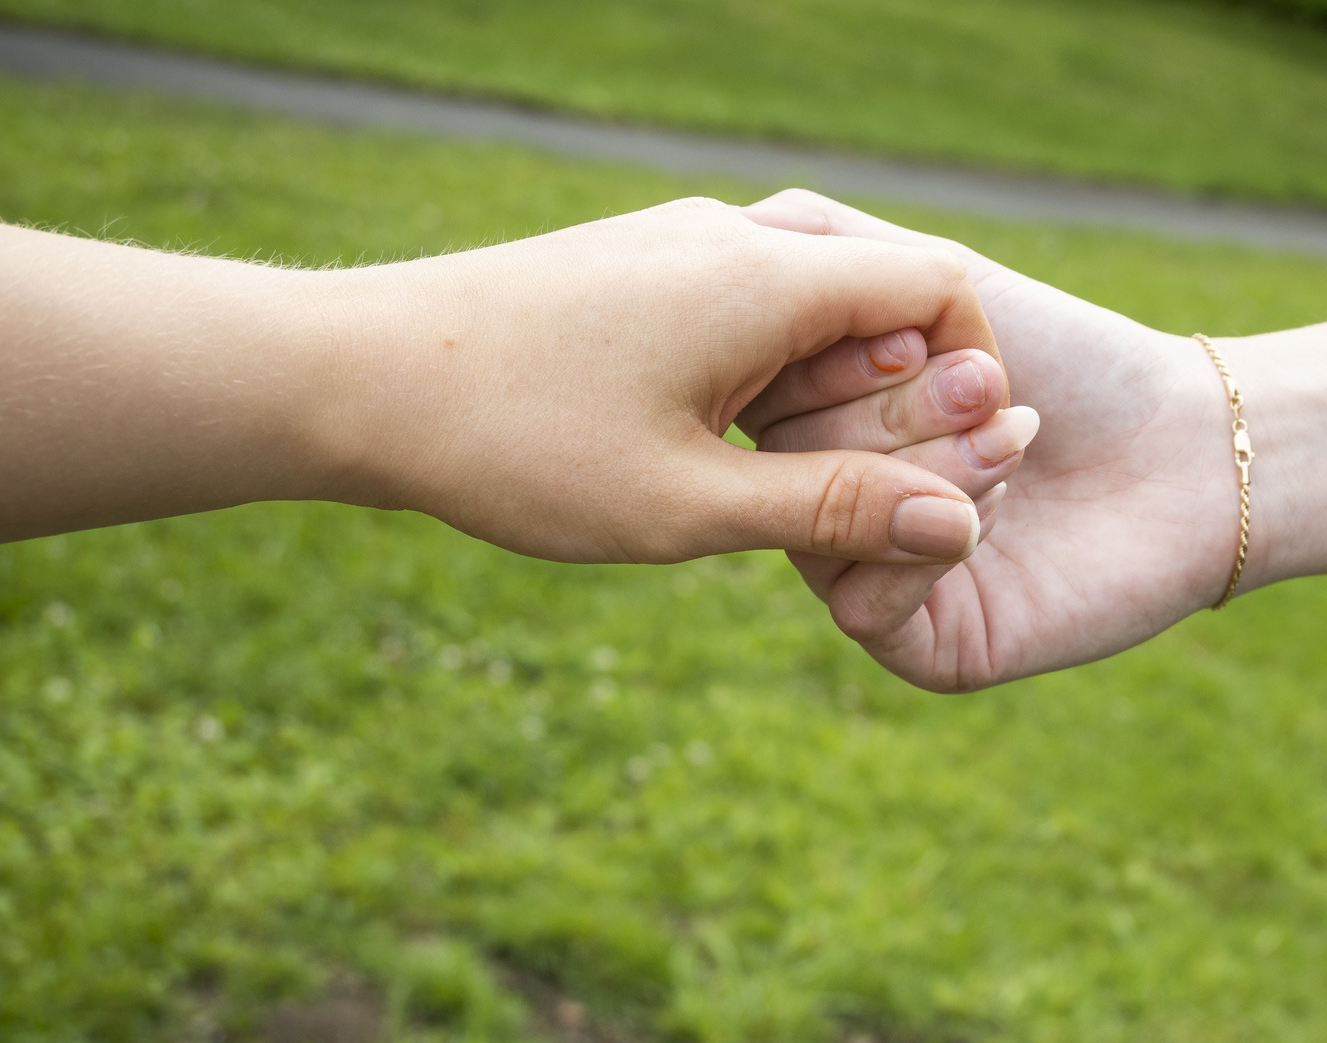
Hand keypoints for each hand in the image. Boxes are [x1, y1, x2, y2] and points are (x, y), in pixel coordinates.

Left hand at [308, 198, 1002, 563]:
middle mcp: (732, 233)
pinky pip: (749, 299)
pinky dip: (772, 366)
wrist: (352, 375)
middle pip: (880, 290)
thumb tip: (958, 525)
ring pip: (812, 299)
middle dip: (902, 391)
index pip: (937, 286)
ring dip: (831, 386)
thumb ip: (834, 509)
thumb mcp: (687, 504)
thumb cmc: (516, 444)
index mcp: (764, 277)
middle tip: (867, 487)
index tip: (954, 459)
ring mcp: (679, 239)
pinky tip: (718, 437)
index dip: (974, 373)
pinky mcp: (637, 262)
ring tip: (782, 474)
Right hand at [740, 190, 1246, 690]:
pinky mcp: (922, 647)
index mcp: (818, 423)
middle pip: (784, 467)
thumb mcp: (935, 274)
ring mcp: (872, 577)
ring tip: (1014, 438)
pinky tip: (997, 512)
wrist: (1186, 444)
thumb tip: (718, 241)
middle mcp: (831, 505)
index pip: (755, 397)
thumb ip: (824, 247)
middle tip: (990, 384)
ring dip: (920, 475)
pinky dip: (923, 550)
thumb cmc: (1069, 355)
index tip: (915, 329)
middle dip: (891, 416)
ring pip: (818, 538)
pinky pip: (859, 608)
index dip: (824, 360)